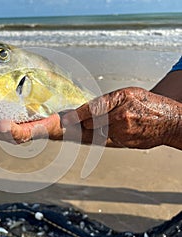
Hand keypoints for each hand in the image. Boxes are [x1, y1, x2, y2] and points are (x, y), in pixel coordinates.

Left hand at [62, 87, 181, 148]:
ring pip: (98, 133)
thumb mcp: (129, 94)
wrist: (172, 122)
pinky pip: (108, 140)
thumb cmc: (151, 105)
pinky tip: (116, 130)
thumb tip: (88, 110)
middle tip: (79, 122)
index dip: (77, 115)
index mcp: (121, 99)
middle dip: (85, 122)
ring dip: (96, 130)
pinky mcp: (125, 143)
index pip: (93, 108)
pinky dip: (107, 136)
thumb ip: (108, 101)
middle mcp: (121, 116)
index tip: (66, 120)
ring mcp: (123, 132)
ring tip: (105, 124)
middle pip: (91, 123)